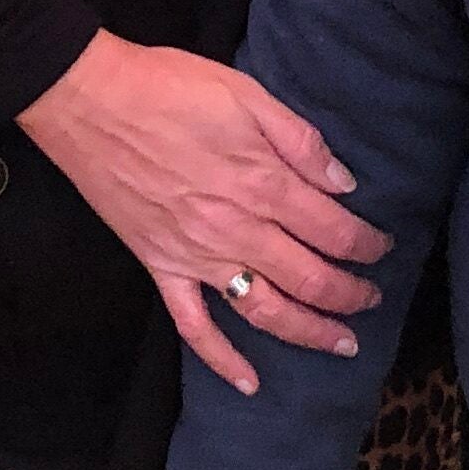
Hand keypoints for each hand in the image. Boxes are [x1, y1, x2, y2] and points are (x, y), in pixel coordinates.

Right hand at [18, 33, 387, 391]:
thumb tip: (344, 183)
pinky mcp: (160, 266)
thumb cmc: (166, 86)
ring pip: (266, 311)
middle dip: (351, 294)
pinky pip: (194, 326)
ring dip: (310, 332)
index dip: (366, 244)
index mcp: (262, 182)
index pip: (333, 229)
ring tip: (341, 344)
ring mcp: (196, 255)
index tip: (382, 248)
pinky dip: (222, 360)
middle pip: (310, 278)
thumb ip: (300, 140)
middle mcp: (236, 228)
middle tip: (373, 300)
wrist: (86, 99)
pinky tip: (250, 382)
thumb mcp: (246, 92)